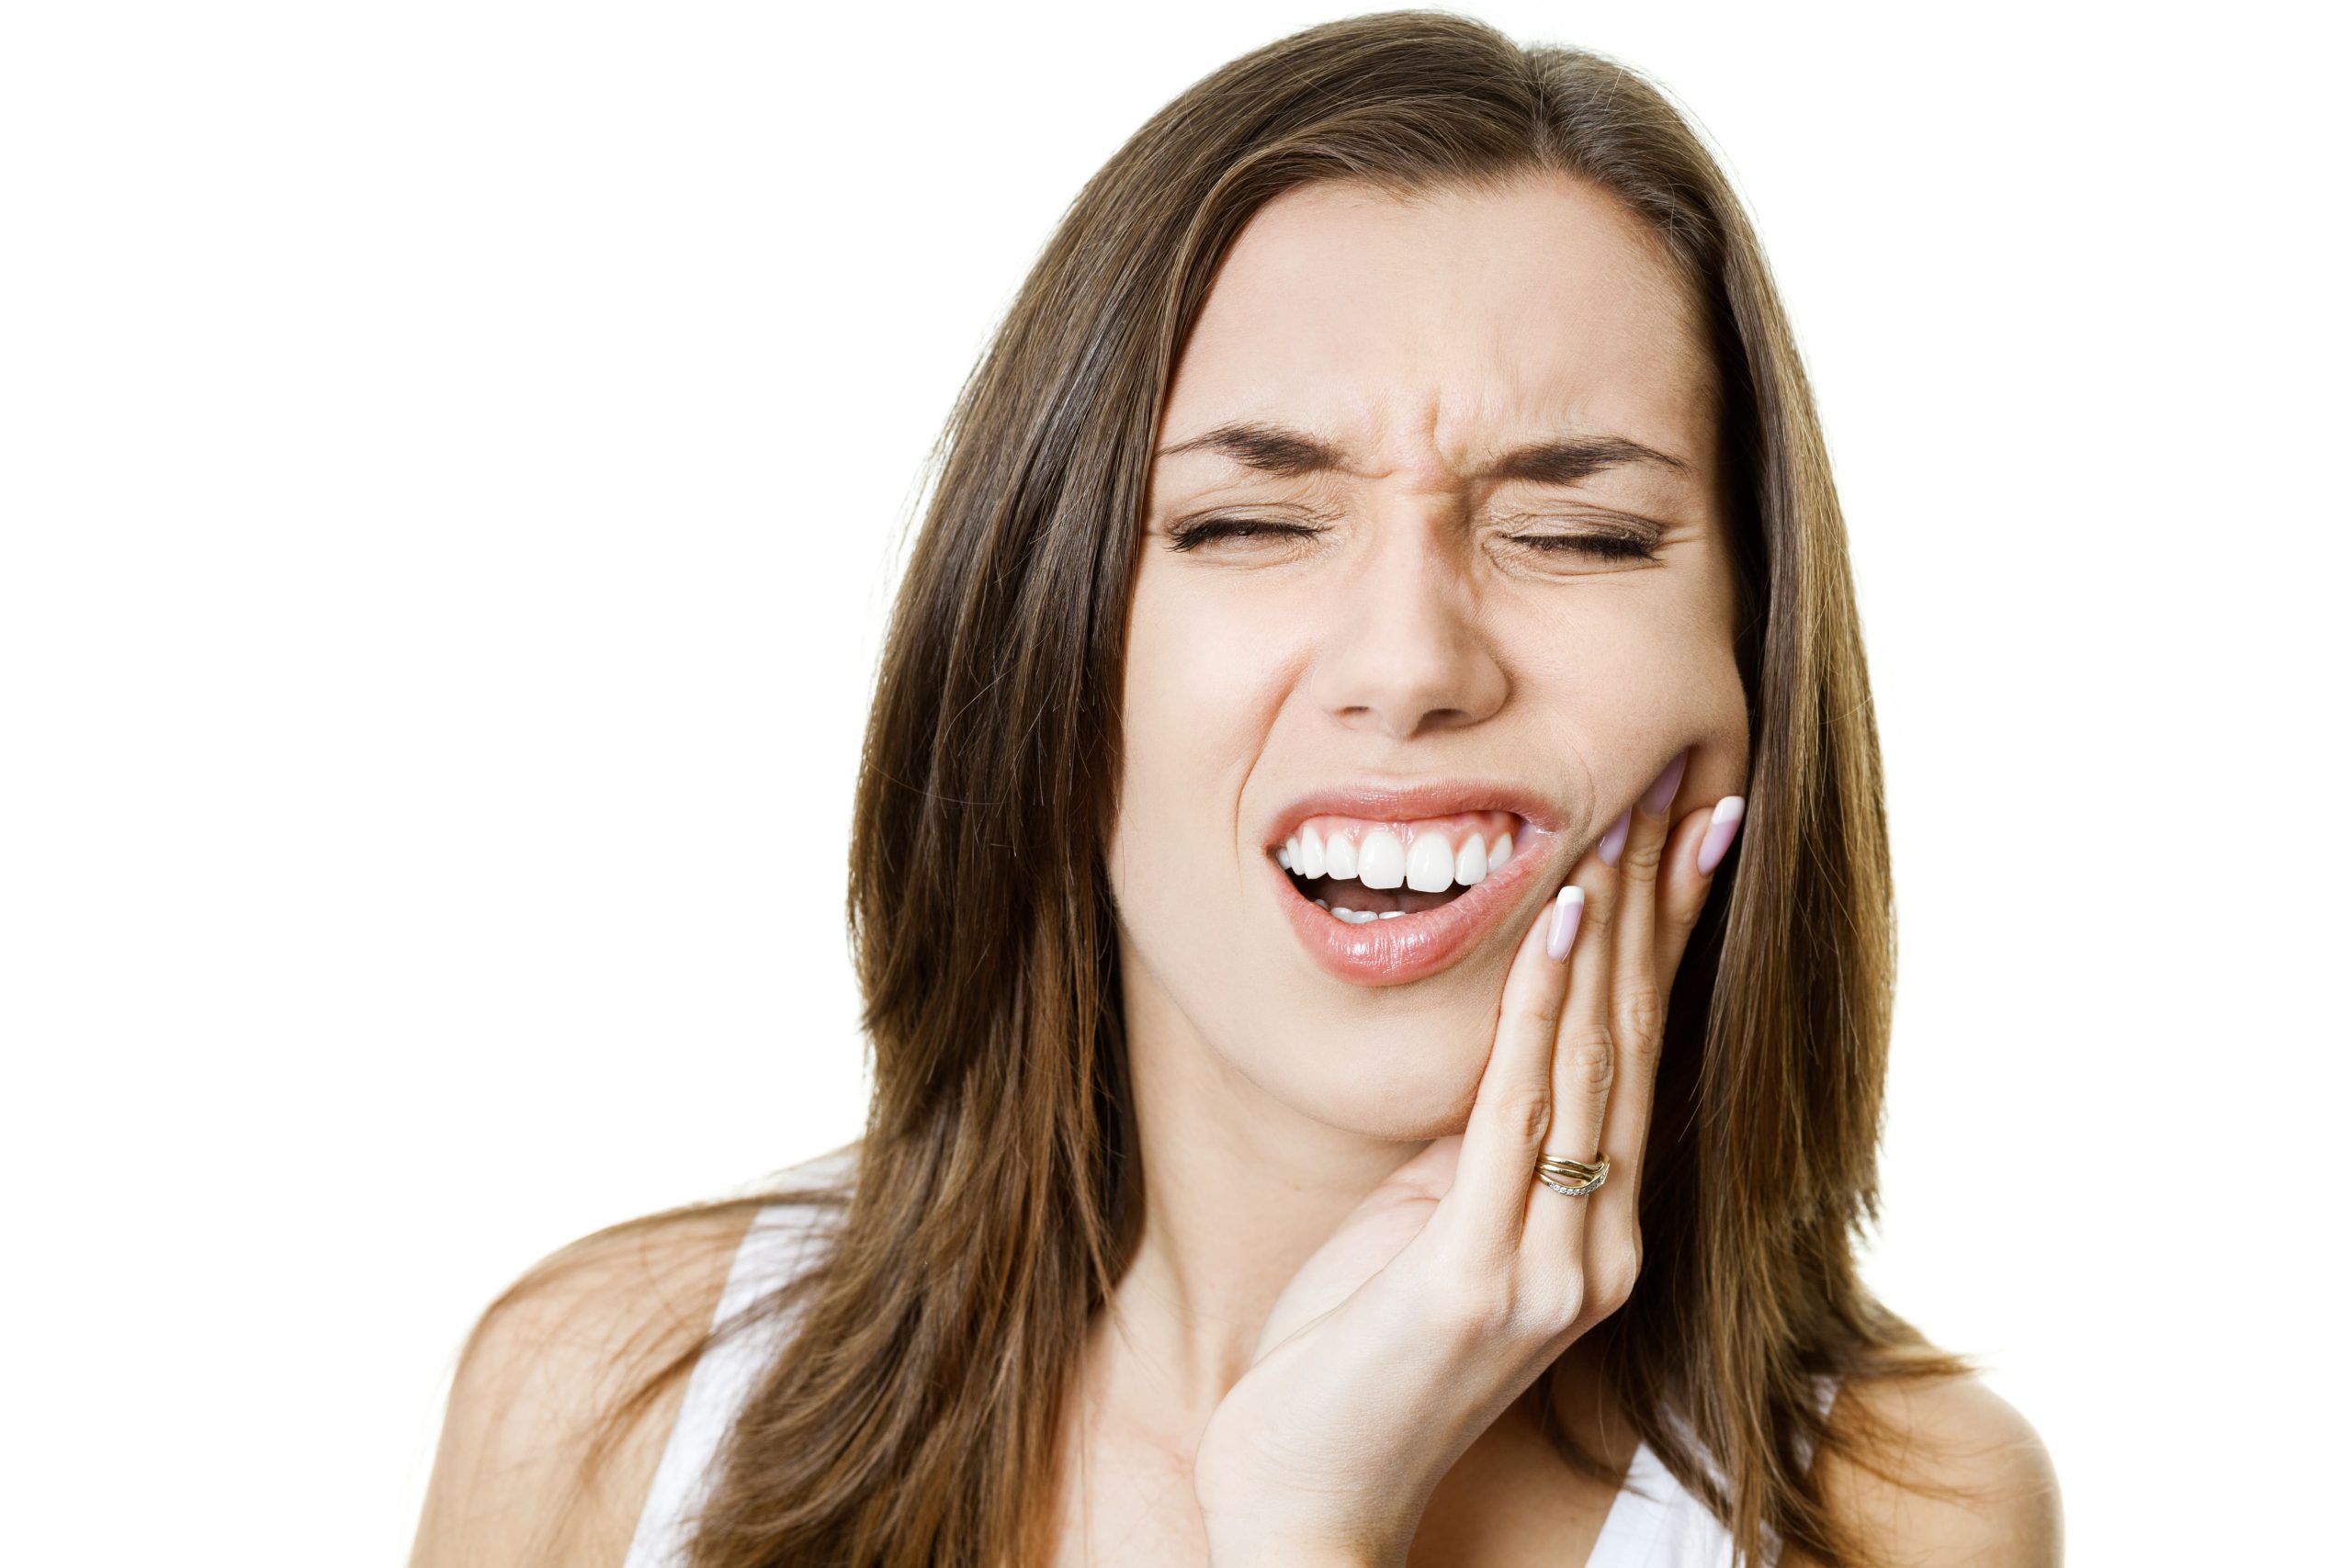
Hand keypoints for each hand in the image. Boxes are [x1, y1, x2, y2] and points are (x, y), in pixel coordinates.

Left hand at [1191, 749, 1743, 1566]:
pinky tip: (1559, 925)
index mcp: (1594, 1229)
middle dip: (1658, 900)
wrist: (1304, 1507)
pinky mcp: (1487, 1280)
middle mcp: (1601, 1244)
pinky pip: (1520, 1119)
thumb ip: (1475, 1151)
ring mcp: (1555, 1266)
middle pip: (1637, 1037)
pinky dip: (1542, 1013)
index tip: (1687, 822)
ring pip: (1595, 1061)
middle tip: (1687, 777)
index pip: (1640, 1052)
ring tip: (1633, 813)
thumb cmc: (1349, 1362)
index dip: (1665, 934)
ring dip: (1613, 927)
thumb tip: (1494, 1050)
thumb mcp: (1424, 1230)